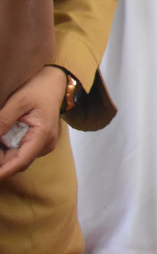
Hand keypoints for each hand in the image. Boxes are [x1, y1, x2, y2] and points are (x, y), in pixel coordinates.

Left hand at [0, 65, 65, 180]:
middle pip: (17, 162)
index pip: (21, 161)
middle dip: (1, 161)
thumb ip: (3, 120)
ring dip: (3, 155)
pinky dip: (7, 149)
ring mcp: (43, 144)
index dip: (3, 171)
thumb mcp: (18, 101)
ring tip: (0, 135)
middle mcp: (45, 144)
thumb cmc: (39, 89)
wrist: (54, 82)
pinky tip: (2, 138)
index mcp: (43, 135)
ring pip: (18, 158)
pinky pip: (20, 151)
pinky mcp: (39, 142)